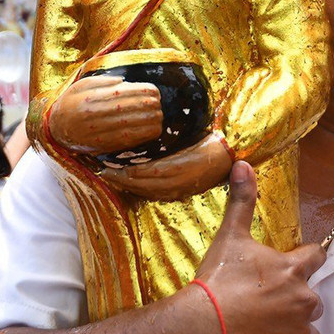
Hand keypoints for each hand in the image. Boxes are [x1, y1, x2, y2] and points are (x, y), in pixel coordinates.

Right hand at [48, 74, 161, 155]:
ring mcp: (98, 134)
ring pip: (130, 128)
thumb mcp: (81, 85)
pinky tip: (152, 129)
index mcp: (88, 99)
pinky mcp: (103, 147)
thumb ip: (102, 81)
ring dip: (149, 122)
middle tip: (157, 103)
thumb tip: (123, 81)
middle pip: (128, 111)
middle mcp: (93, 118)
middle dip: (148, 106)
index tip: (153, 91)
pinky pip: (128, 142)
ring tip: (157, 114)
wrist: (56, 129)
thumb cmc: (72, 103)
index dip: (141, 93)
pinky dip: (142, 135)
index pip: (121, 95)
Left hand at [101, 131, 231, 200]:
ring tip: (112, 178)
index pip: (145, 171)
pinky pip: (156, 194)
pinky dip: (140, 190)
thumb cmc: (209, 141)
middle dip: (121, 179)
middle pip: (142, 183)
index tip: (109, 164)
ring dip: (127, 185)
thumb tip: (139, 144)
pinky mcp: (181, 193)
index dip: (125, 170)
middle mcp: (178, 182)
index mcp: (179, 166)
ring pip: (146, 191)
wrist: (230, 156)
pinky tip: (130, 185)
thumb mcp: (189, 138)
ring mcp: (179, 190)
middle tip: (103, 172)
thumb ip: (166, 145)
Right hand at [191, 161, 325, 333]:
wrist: (201, 327)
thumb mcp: (230, 237)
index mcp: (294, 271)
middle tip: (267, 306)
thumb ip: (241, 201)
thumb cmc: (217, 280)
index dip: (307, 260)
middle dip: (296, 304)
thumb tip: (243, 163)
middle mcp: (304, 302)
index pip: (317, 257)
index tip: (296, 266)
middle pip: (313, 301)